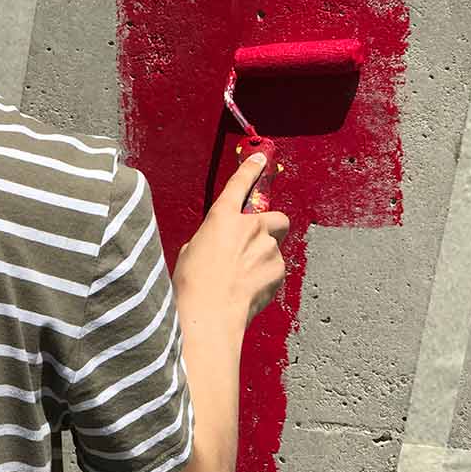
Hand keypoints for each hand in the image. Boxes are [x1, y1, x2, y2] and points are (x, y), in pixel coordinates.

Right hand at [174, 153, 289, 327]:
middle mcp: (250, 227)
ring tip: (242, 279)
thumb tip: (221, 245)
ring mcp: (268, 248)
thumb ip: (212, 239)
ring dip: (263, 259)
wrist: (209, 313)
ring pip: (274, 248)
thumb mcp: (192, 251)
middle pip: (276, 217)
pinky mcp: (278, 270)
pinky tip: (249, 290)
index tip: (260, 158)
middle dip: (271, 228)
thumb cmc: (193, 284)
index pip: (239, 184)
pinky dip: (266, 278)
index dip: (250, 169)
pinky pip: (276, 270)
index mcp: (222, 217)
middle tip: (256, 244)